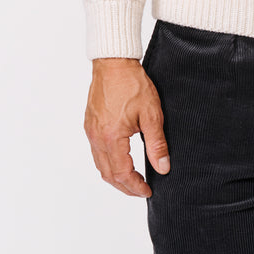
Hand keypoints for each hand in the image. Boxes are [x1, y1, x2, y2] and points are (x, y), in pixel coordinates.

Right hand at [84, 57, 169, 197]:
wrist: (114, 62)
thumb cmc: (132, 83)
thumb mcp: (151, 114)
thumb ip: (157, 144)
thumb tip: (163, 167)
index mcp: (112, 138)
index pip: (122, 174)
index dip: (135, 187)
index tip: (147, 191)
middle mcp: (97, 137)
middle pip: (109, 174)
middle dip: (125, 186)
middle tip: (141, 189)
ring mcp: (91, 131)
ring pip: (100, 164)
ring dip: (115, 176)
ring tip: (132, 178)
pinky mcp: (90, 123)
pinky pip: (96, 151)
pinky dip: (107, 162)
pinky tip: (119, 159)